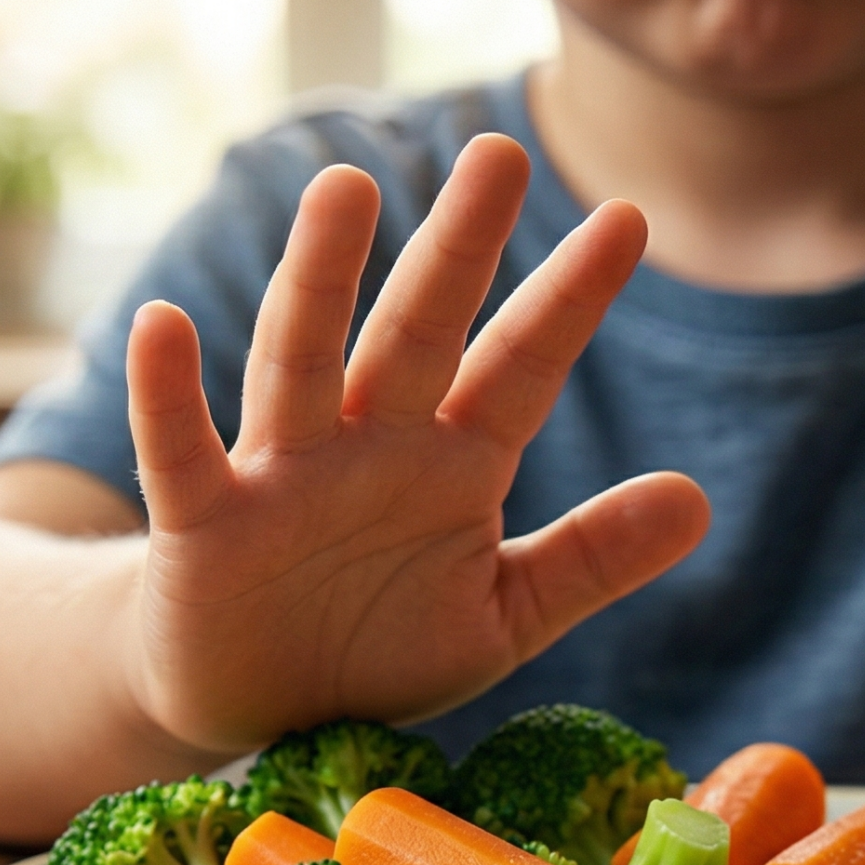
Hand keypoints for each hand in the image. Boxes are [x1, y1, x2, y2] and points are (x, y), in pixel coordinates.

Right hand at [120, 134, 709, 752]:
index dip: (571, 300)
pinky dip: (167, 394)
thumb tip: (699, 500)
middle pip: (418, 333)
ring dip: (320, 281)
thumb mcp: (502, 614)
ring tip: (347, 191)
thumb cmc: (379, 646)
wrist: (261, 710)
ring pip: (302, 361)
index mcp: (451, 463)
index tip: (630, 219)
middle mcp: (369, 446)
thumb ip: (591, 558)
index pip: (522, 369)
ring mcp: (282, 474)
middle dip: (458, 249)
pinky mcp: (203, 523)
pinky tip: (165, 325)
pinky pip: (181, 449)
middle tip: (500, 154)